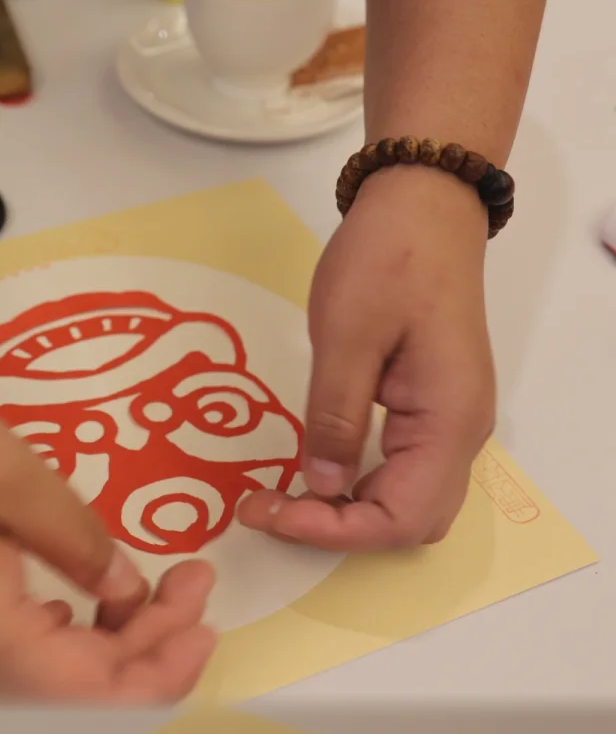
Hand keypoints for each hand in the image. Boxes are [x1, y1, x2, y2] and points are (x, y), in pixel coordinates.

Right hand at [0, 363, 215, 700]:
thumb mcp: (13, 479)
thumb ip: (83, 542)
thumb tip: (126, 588)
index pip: (104, 697)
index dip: (168, 666)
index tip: (207, 615)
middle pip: (84, 700)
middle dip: (152, 649)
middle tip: (192, 582)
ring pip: (53, 684)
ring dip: (113, 644)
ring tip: (158, 582)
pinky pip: (20, 662)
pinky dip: (70, 638)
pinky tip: (90, 593)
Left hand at [239, 164, 495, 549]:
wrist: (423, 203)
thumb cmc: (389, 257)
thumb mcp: (347, 336)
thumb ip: (335, 418)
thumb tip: (320, 487)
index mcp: (449, 421)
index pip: (398, 518)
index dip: (332, 531)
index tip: (271, 512)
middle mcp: (461, 435)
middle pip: (408, 523)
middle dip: (339, 530)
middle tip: (273, 508)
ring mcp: (450, 426)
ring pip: (406, 506)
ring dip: (347, 514)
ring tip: (284, 495)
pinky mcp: (431, 414)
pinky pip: (401, 475)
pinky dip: (356, 488)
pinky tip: (311, 471)